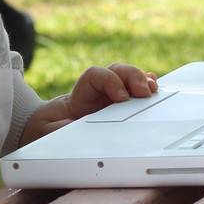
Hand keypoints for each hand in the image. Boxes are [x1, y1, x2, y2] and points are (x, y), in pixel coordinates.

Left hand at [20, 63, 158, 144]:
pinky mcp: (123, 107)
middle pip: (117, 71)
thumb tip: (71, 127)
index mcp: (81, 95)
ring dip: (143, 81)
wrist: (51, 132)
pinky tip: (156, 91)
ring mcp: (113, 97)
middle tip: (143, 92)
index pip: (95, 76)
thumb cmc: (50, 129)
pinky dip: (147, 88)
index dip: (110, 81)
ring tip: (153, 92)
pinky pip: (137, 91)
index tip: (120, 97)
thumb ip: (56, 128)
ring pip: (130, 78)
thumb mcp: (46, 130)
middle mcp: (99, 92)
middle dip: (133, 77)